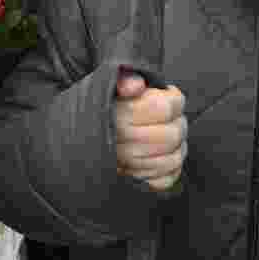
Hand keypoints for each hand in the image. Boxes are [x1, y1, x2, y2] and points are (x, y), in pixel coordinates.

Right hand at [114, 68, 186, 190]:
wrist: (80, 134)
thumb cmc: (104, 105)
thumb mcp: (111, 83)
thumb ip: (125, 77)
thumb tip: (136, 85)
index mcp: (121, 115)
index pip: (166, 108)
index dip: (174, 99)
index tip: (168, 95)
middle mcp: (124, 144)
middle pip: (174, 134)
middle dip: (178, 120)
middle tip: (170, 114)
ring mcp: (130, 167)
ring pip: (174, 158)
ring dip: (178, 143)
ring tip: (168, 131)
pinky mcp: (136, 182)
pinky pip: (166, 179)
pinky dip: (172, 167)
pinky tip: (164, 153)